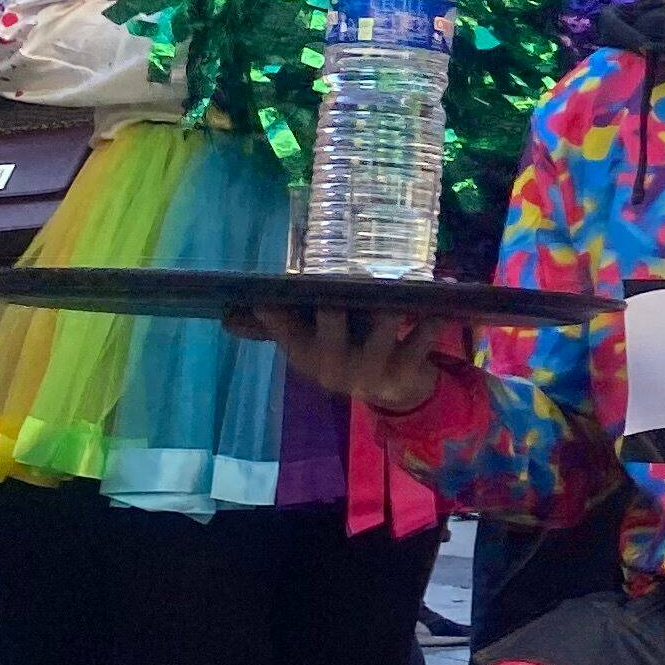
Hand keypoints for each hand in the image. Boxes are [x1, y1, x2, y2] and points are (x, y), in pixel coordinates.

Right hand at [228, 298, 447, 413]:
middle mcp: (333, 365)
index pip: (283, 327)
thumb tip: (226, 314)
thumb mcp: (310, 345)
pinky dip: (430, 322)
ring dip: (390, 304)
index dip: (277, 309)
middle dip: (337, 297)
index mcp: (305, 354)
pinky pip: (420, 342)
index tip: (272, 288)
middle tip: (345, 269)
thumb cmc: (349, 355)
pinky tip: (438, 304)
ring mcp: (370, 371)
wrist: (396, 395)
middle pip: (331, 321)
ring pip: (380, 328)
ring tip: (398, 279)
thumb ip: (279, 325)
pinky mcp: (404, 372)